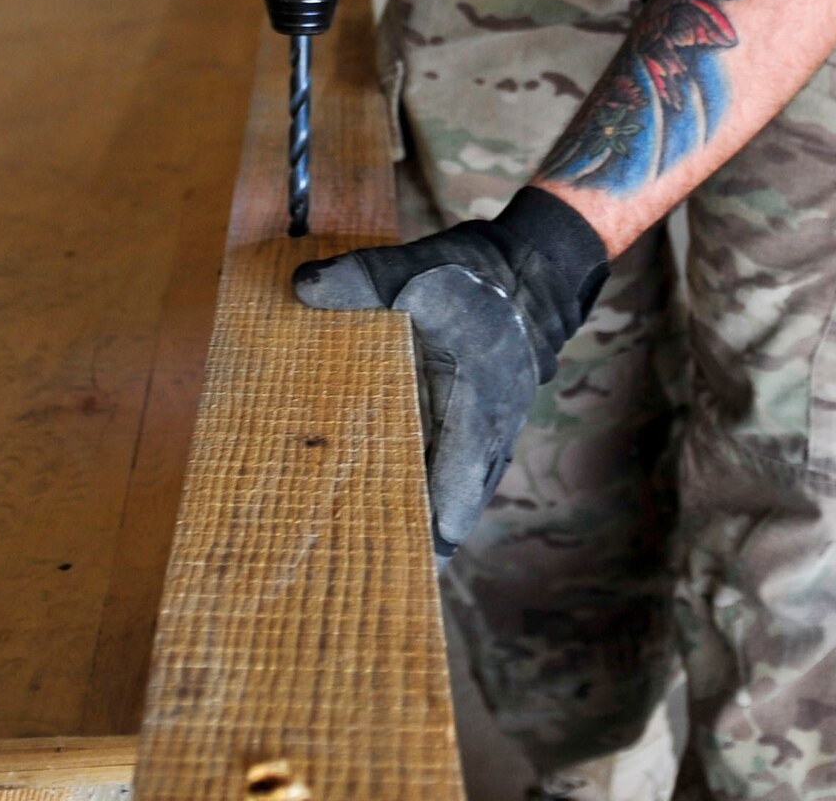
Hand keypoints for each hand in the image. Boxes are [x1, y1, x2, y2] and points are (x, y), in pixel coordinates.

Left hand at [293, 187, 607, 562]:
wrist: (533, 266)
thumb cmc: (477, 275)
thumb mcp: (415, 270)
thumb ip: (361, 280)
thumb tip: (302, 288)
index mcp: (477, 405)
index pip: (454, 492)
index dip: (425, 533)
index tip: (391, 565)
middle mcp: (491, 431)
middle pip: (455, 508)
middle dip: (417, 537)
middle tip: (363, 569)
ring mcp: (493, 430)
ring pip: (459, 493)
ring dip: (426, 514)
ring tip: (371, 549)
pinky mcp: (485, 423)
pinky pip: (460, 470)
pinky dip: (433, 486)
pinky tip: (391, 497)